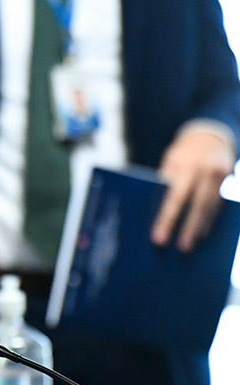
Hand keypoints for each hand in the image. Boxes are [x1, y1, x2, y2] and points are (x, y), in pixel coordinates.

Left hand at [152, 130, 234, 252]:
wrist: (207, 134)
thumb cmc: (180, 155)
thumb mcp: (169, 163)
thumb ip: (165, 184)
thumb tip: (157, 216)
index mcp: (182, 162)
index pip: (174, 196)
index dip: (167, 219)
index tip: (158, 238)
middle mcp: (203, 166)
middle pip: (196, 204)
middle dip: (187, 228)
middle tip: (181, 249)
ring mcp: (218, 171)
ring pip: (210, 205)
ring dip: (200, 227)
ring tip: (190, 244)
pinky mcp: (228, 175)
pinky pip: (219, 202)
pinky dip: (210, 218)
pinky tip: (203, 232)